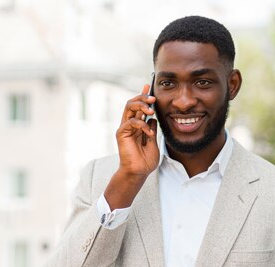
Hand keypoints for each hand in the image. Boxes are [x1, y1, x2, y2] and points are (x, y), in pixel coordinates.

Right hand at [103, 84, 158, 209]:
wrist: (138, 172)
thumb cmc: (145, 160)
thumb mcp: (153, 142)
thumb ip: (152, 129)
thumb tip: (153, 119)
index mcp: (136, 126)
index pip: (138, 107)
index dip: (142, 96)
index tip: (148, 87)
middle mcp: (129, 125)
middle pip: (132, 103)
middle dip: (142, 98)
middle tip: (153, 98)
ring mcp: (124, 128)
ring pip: (129, 107)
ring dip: (141, 105)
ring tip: (151, 110)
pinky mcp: (121, 134)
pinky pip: (131, 122)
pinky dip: (142, 125)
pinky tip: (148, 134)